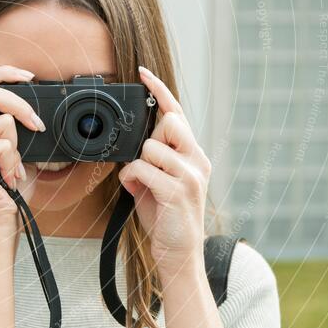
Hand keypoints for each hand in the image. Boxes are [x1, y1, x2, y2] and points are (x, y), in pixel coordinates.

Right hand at [0, 65, 43, 227]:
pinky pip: (4, 144)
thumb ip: (17, 127)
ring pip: (4, 121)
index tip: (30, 77)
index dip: (6, 73)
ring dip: (18, 148)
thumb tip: (35, 109)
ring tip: (12, 168)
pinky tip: (6, 178)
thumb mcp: (18, 151)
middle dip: (19, 102)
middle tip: (36, 123)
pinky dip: (13, 162)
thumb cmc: (8, 190)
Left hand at [117, 66, 211, 282]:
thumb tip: (131, 147)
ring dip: (136, 163)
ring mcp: (190, 175)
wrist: (178, 254)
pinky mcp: (178, 191)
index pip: (178, 114)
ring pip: (151, 146)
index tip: (143, 73)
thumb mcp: (157, 183)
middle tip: (146, 163)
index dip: (160, 91)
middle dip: (149, 138)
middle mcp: (196, 161)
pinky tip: (136, 189)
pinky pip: (143, 168)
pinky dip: (132, 177)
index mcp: (193, 155)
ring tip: (140, 183)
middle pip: (169, 123)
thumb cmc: (165, 217)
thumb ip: (150, 161)